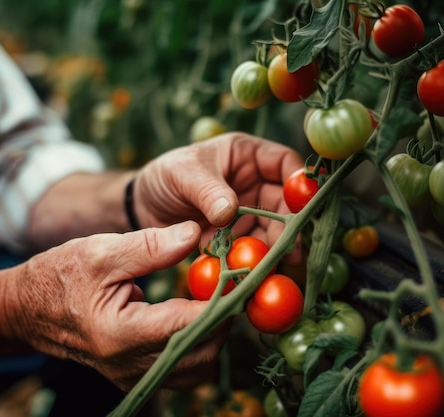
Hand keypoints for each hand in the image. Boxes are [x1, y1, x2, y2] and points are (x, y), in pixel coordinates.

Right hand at [3, 221, 227, 390]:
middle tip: (231, 286)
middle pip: (202, 352)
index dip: (222, 301)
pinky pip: (183, 370)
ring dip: (215, 335)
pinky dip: (199, 345)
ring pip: (198, 368)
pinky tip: (197, 315)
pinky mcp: (137, 376)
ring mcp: (134, 376)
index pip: (190, 324)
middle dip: (224, 319)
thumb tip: (194, 234)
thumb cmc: (61, 276)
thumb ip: (149, 245)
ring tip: (215, 299)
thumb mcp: (101, 251)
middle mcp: (130, 365)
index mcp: (121, 333)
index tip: (240, 277)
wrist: (28, 311)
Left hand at [133, 133, 303, 257]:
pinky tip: (252, 273)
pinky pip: (252, 247)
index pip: (284, 164)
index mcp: (247, 155)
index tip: (303, 208)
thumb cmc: (164, 176)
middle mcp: (253, 182)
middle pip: (284, 203)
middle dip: (288, 226)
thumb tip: (230, 210)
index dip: (298, 184)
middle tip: (289, 250)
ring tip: (271, 266)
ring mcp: (247, 210)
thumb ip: (207, 191)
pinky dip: (253, 260)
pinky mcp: (237, 235)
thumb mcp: (182, 174)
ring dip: (273, 248)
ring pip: (272, 229)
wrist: (141, 207)